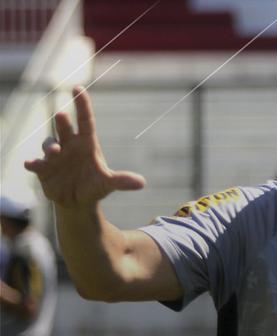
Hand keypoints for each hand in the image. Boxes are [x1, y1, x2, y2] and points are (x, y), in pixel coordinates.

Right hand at [24, 86, 145, 208]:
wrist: (78, 201)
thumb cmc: (94, 185)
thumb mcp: (108, 183)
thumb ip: (122, 181)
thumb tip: (142, 183)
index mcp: (86, 143)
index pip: (85, 120)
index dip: (82, 105)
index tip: (77, 88)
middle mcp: (69, 145)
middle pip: (64, 128)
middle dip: (62, 122)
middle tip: (62, 114)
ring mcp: (54, 156)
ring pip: (48, 144)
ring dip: (49, 145)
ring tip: (55, 150)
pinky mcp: (43, 169)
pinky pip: (35, 164)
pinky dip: (32, 163)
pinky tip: (30, 164)